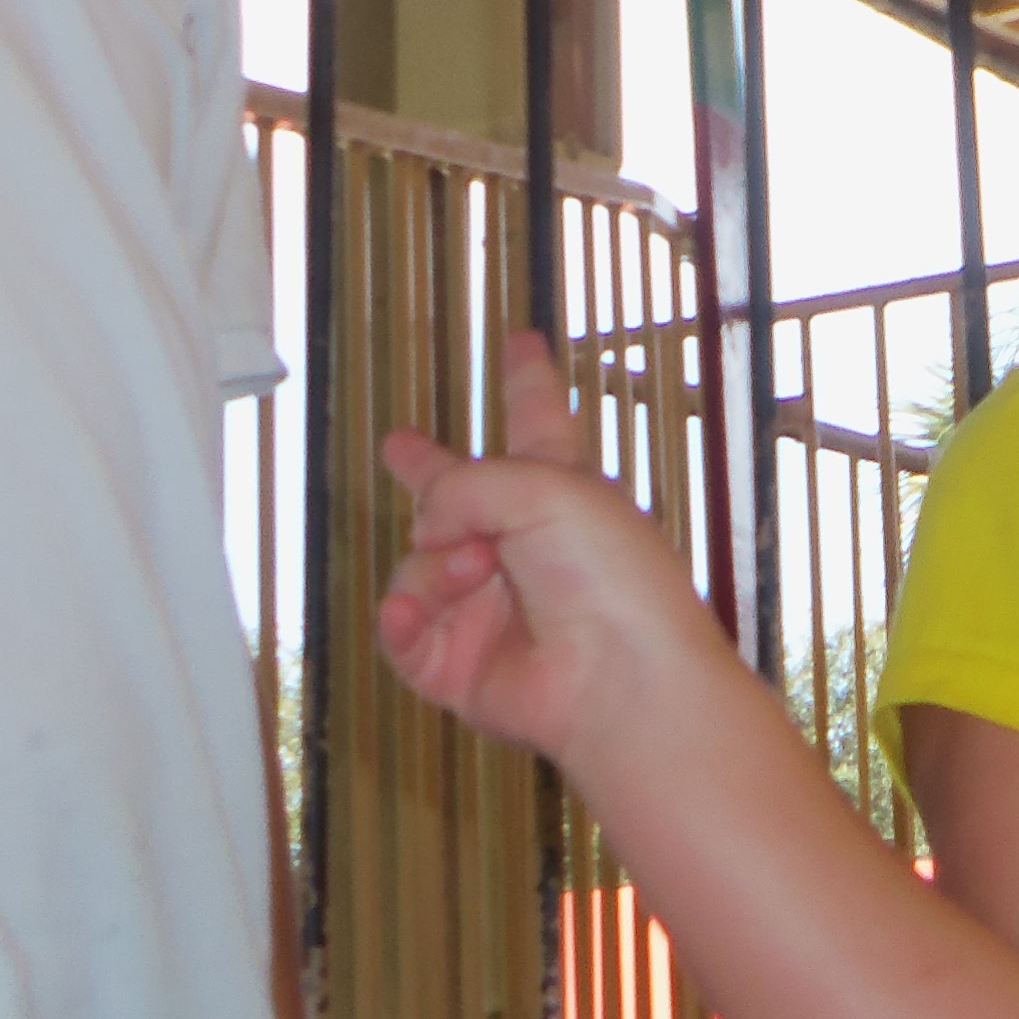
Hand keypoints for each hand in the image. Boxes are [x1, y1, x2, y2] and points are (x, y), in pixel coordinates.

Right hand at [376, 337, 725, 768]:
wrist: (618, 676)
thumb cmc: (607, 573)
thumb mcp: (543, 488)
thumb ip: (464, 485)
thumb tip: (426, 527)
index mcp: (559, 488)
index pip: (538, 419)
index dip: (527, 380)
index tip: (522, 341)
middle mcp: (522, 543)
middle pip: (459, 499)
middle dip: (430, 475)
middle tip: (399, 447)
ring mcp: (487, 606)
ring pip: (419, 568)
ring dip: (436, 567)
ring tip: (474, 571)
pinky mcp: (458, 664)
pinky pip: (404, 636)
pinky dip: (401, 622)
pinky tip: (408, 612)